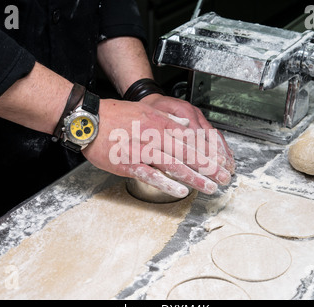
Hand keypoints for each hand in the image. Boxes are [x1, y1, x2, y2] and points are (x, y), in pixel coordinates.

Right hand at [82, 98, 231, 197]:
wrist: (88, 121)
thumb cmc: (116, 116)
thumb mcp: (145, 109)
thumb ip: (168, 118)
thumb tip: (188, 123)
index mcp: (160, 123)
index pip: (191, 138)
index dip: (209, 151)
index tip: (222, 160)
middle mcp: (154, 136)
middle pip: (187, 153)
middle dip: (209, 167)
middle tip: (224, 177)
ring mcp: (141, 151)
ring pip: (173, 165)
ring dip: (194, 177)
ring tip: (210, 187)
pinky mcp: (128, 164)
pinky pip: (150, 174)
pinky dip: (166, 183)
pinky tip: (180, 190)